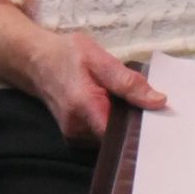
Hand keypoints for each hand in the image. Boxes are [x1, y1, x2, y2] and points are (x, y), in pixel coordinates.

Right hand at [20, 28, 167, 142]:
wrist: (33, 60)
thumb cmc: (65, 54)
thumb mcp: (98, 58)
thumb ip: (127, 81)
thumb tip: (159, 101)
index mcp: (85, 108)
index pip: (122, 135)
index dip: (142, 130)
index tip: (160, 121)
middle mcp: (78, 129)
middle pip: (118, 139)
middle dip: (134, 124)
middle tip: (149, 108)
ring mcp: (75, 136)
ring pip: (110, 139)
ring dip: (122, 123)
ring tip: (128, 104)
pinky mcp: (75, 137)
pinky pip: (101, 136)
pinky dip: (111, 124)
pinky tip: (114, 108)